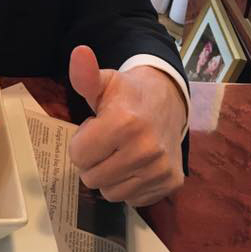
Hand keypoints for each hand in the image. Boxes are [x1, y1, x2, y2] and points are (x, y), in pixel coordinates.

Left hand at [68, 45, 185, 205]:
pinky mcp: (172, 182)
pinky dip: (128, 184)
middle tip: (105, 142)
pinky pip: (133, 199)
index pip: (78, 156)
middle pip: (91, 178)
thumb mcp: (103, 81)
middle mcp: (146, 150)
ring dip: (108, 175)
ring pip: (111, 193)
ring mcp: (161, 169)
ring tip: (119, 151)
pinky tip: (134, 163)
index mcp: (124, 123)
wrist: (168, 99)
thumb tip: (79, 52)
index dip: (80, 142)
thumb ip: (85, 74)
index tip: (93, 128)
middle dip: (92, 161)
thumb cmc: (127, 92)